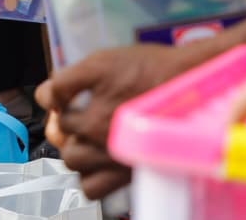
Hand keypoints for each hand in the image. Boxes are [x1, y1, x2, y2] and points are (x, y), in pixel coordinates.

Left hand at [35, 42, 211, 199]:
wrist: (195, 87)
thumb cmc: (155, 69)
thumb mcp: (110, 58)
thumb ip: (76, 76)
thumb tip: (52, 93)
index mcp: (97, 82)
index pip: (50, 93)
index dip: (50, 94)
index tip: (59, 96)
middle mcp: (100, 116)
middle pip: (60, 128)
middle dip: (67, 123)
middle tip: (80, 117)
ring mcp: (112, 147)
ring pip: (71, 158)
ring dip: (76, 148)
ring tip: (90, 140)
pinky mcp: (125, 171)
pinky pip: (90, 186)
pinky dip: (89, 177)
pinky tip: (98, 163)